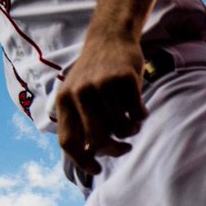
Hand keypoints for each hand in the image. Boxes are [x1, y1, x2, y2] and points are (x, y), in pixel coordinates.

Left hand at [55, 37, 147, 173]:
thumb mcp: (76, 93)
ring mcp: (102, 85)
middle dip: (113, 150)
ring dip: (130, 131)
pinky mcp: (124, 78)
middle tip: (123, 149)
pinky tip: (139, 110)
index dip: (82, 161)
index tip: (95, 169)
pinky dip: (141, 116)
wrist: (110, 37)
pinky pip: (137, 113)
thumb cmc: (94, 73)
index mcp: (64, 101)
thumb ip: (79, 120)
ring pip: (120, 128)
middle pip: (97, 140)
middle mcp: (80, 93)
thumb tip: (90, 154)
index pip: (69, 142)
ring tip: (132, 123)